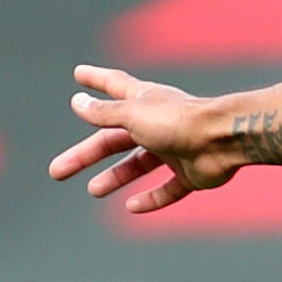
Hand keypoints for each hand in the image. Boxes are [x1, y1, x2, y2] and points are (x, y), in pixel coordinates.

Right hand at [53, 66, 241, 215]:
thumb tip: (77, 102)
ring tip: (94, 189)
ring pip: (138, 165)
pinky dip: (152, 198)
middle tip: (57, 171)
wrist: (224, 140)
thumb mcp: (133, 115)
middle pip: (113, 140)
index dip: (96, 80)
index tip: (78, 74)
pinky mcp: (191, 173)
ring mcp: (175, 149)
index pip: (113, 87)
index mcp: (143, 102)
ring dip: (116, 177)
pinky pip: (168, 189)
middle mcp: (157, 123)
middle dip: (85, 155)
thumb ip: (104, 113)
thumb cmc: (178, 121)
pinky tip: (133, 207)